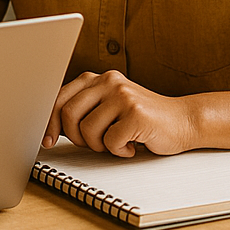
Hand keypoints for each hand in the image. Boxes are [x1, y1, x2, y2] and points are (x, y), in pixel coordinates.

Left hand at [43, 70, 198, 156]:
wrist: (182, 121)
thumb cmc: (140, 119)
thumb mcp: (107, 107)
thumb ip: (82, 109)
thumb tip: (50, 127)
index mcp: (96, 78)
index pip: (59, 98)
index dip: (50, 122)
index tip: (47, 140)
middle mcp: (108, 81)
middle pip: (69, 114)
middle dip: (77, 138)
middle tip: (95, 144)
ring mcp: (123, 96)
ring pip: (88, 130)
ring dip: (100, 146)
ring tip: (117, 141)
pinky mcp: (136, 114)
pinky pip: (111, 141)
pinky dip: (119, 151)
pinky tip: (132, 144)